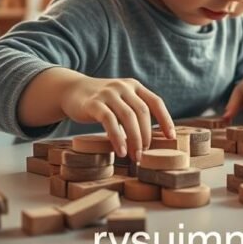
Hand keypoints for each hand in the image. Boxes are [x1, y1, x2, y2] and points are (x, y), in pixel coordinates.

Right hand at [60, 76, 174, 160]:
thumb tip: (149, 139)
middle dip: (147, 135)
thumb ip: (133, 111)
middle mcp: (123, 87)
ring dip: (134, 139)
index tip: (171, 137)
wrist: (71, 90)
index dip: (166, 120)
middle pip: (143, 112)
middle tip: (145, 154)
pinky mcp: (93, 103)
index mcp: (134, 86)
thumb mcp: (120, 100)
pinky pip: (109, 121)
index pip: (156, 102)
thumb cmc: (100, 101)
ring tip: (135, 156)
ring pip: (128, 117)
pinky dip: (117, 137)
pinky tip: (119, 151)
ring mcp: (108, 93)